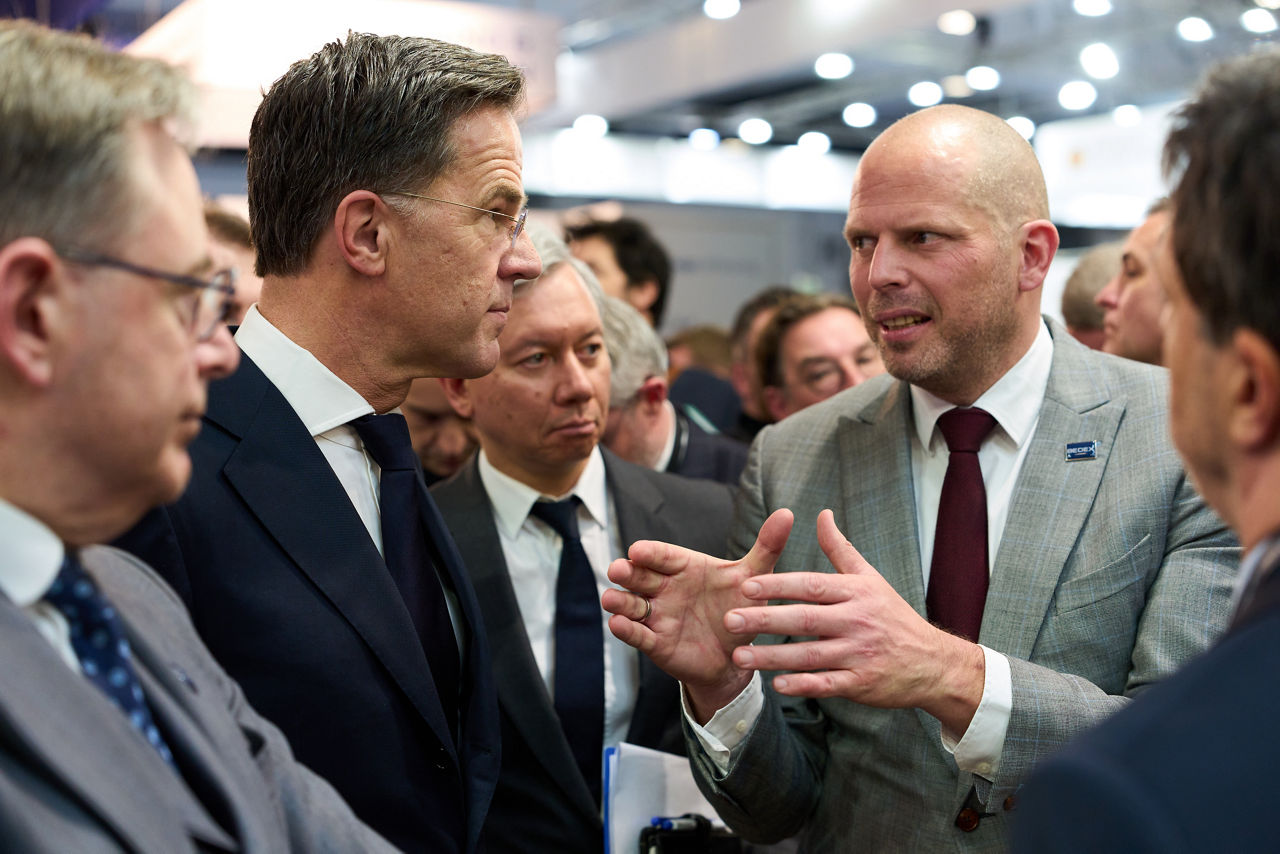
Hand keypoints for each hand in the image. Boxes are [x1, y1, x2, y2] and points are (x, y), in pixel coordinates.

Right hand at [603, 508, 793, 720]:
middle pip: (641, 577)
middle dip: (628, 573)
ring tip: (611, 599)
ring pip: (632, 605)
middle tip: (618, 569)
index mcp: (685, 567)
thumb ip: (767, 547)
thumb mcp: (754, 578)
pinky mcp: (656, 643)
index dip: (651, 553)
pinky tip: (618, 624)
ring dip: (620, 601)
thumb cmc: (741, 608)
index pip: (664, 555)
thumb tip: (788, 513)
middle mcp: (666, 588)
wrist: (738, 656)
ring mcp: (658, 615)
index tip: (638, 550)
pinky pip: (639, 635)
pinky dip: (627, 630)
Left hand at [724, 510, 984, 732]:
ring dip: (772, 657)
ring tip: (738, 657)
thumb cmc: (892, 616)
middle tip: (728, 621)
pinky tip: (776, 684)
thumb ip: (839, 549)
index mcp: (855, 592)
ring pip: (809, 655)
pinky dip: (802, 685)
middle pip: (804, 619)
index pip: (810, 586)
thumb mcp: (870, 578)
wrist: (932, 662)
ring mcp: (859, 654)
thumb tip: (821, 514)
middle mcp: (856, 621)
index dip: (777, 585)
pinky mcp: (861, 683)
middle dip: (764, 620)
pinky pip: (827, 684)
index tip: (745, 586)